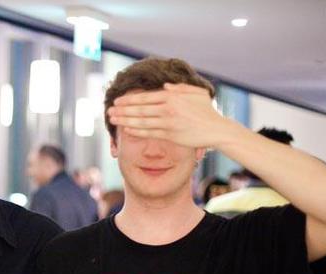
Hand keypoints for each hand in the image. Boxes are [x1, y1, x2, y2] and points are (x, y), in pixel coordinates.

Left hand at [107, 83, 236, 147]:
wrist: (216, 129)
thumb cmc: (206, 111)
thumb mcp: (196, 93)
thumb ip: (179, 88)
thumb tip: (165, 87)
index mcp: (173, 96)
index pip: (145, 97)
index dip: (129, 99)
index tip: (117, 101)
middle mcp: (168, 108)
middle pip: (140, 109)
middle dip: (122, 110)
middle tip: (109, 111)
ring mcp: (168, 122)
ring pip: (141, 121)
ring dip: (125, 120)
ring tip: (113, 120)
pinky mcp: (170, 135)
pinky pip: (149, 133)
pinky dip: (137, 131)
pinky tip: (126, 129)